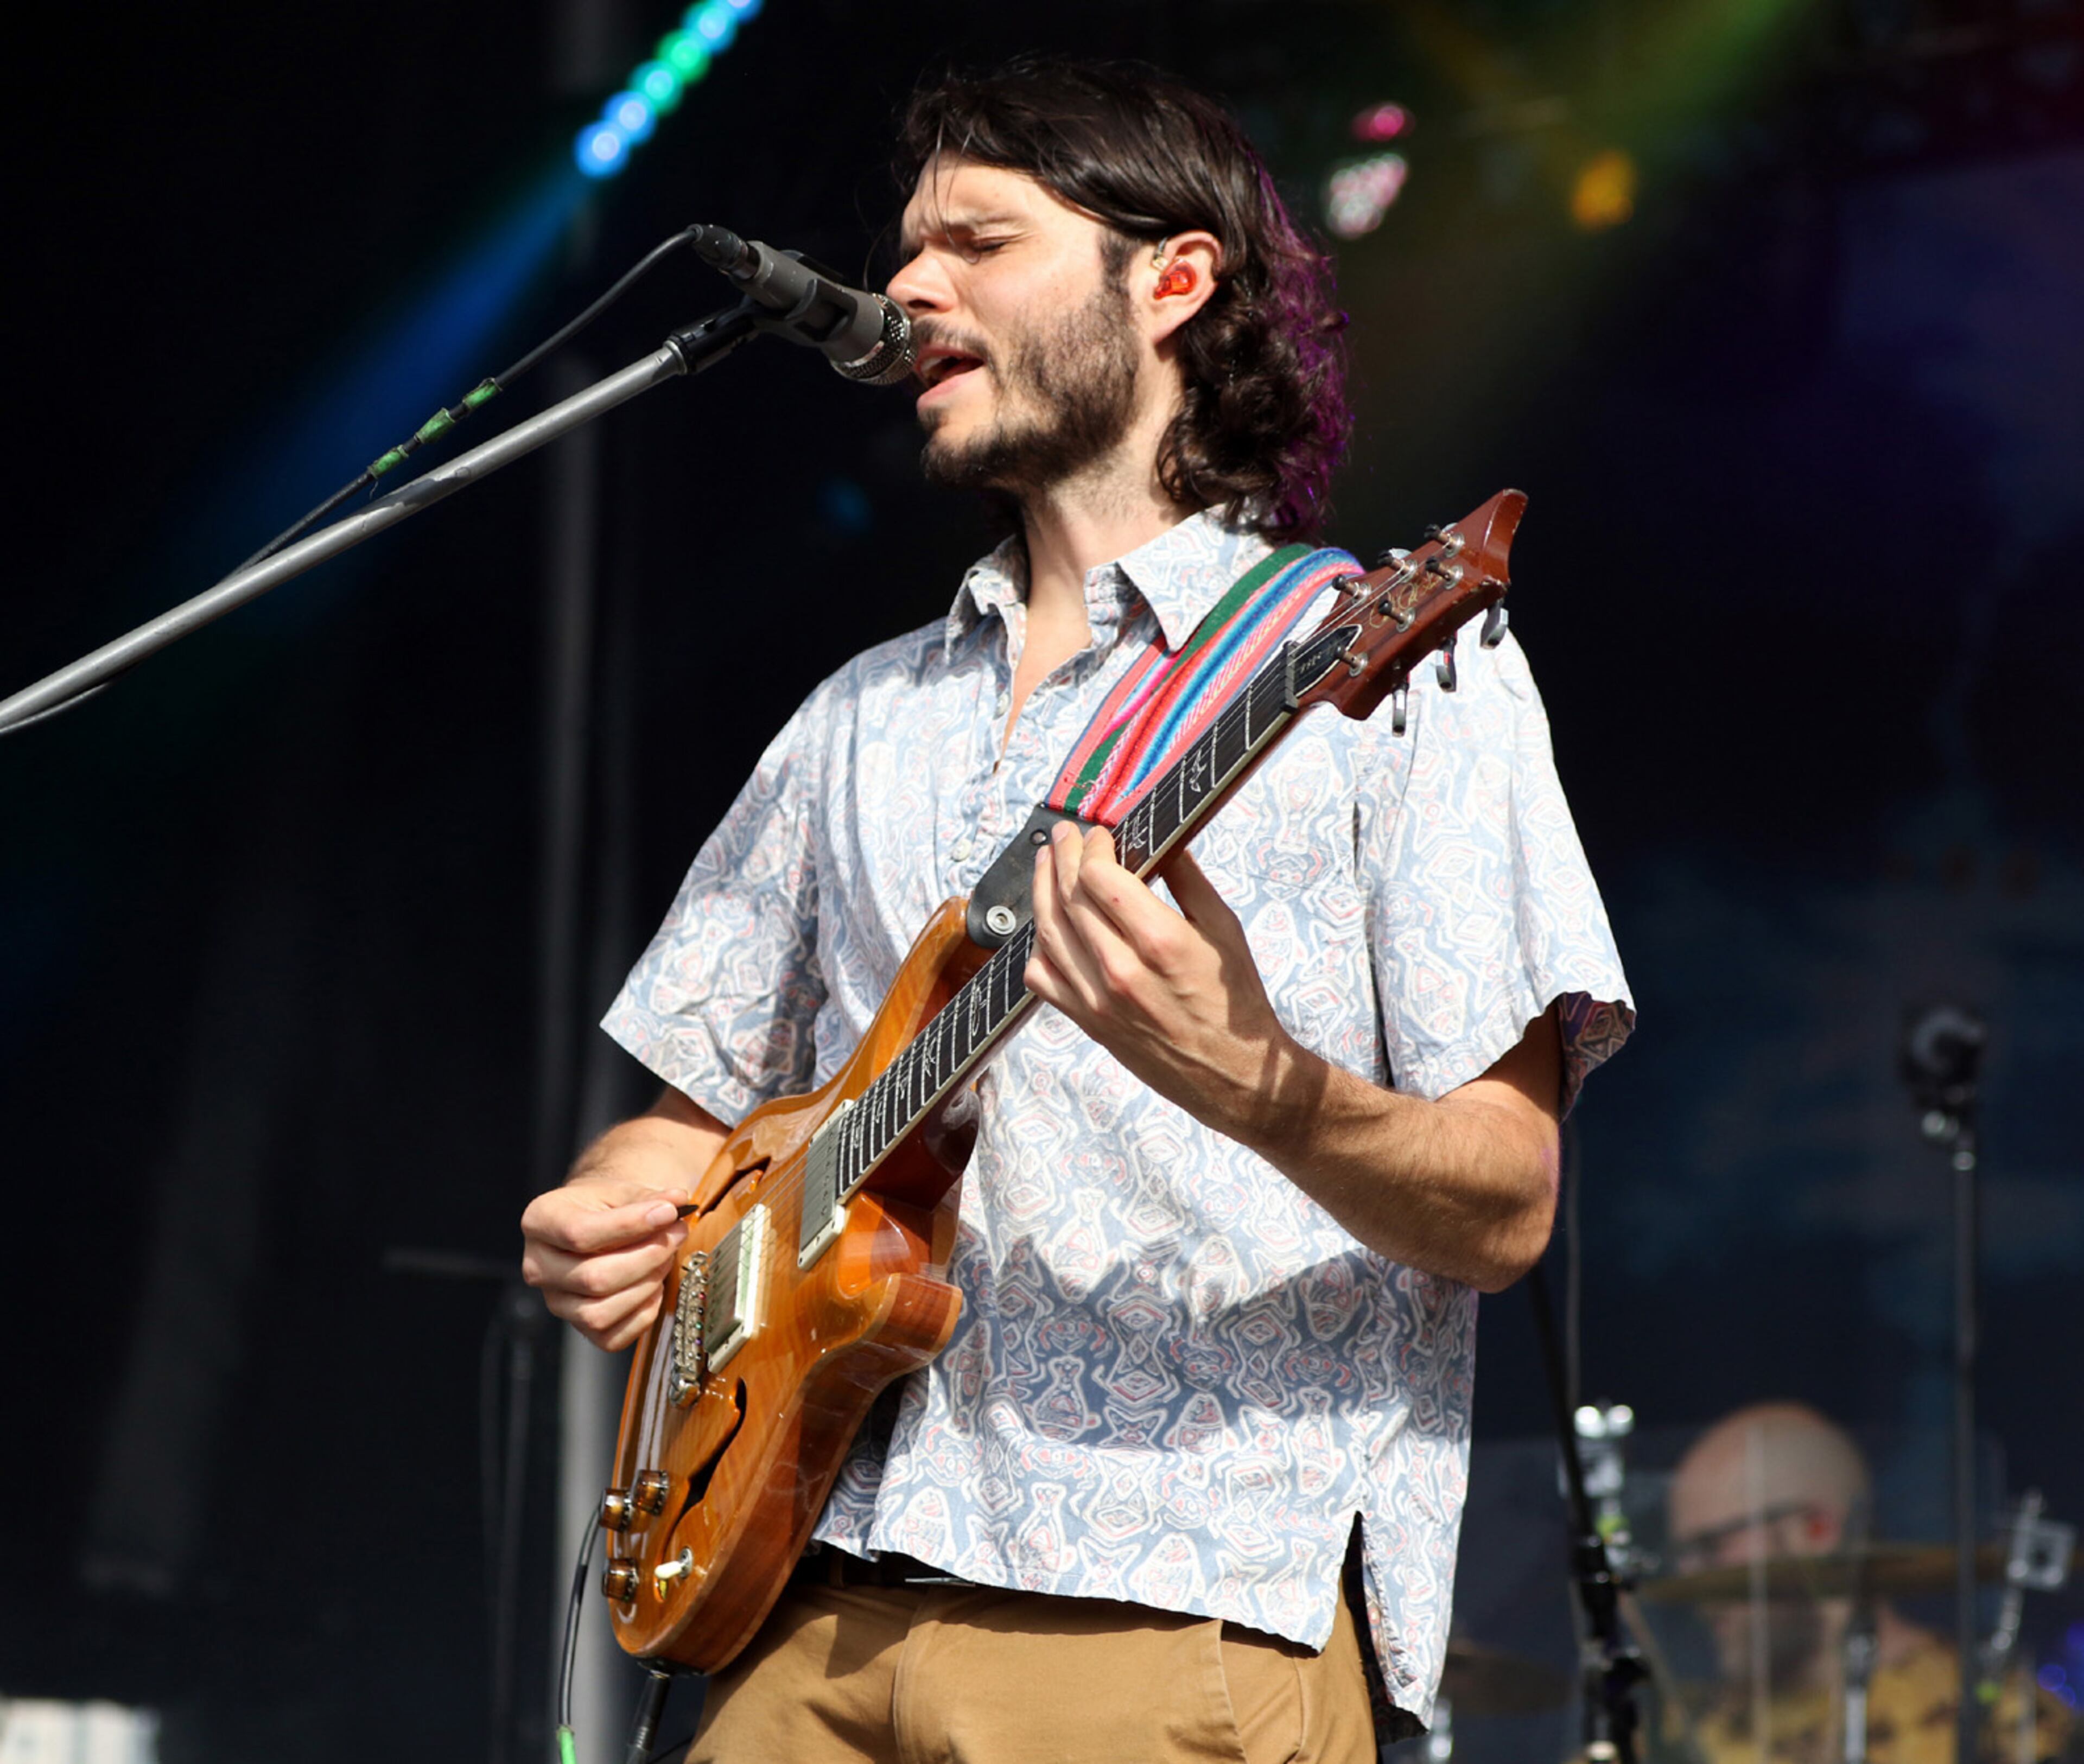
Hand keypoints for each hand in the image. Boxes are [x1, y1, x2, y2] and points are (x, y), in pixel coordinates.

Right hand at [520, 1171, 689, 1351]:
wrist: (597, 1225)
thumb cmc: (607, 1207)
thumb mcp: (622, 1191)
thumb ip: (648, 1197)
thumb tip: (678, 1200)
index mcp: (540, 1221)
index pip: (580, 1233)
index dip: (630, 1225)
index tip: (669, 1212)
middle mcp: (538, 1266)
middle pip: (593, 1278)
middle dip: (647, 1257)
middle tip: (676, 1235)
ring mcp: (556, 1301)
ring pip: (599, 1313)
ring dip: (645, 1287)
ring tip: (665, 1259)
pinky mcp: (578, 1327)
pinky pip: (611, 1337)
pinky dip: (642, 1314)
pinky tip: (655, 1287)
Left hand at [1023, 821, 1300, 1148]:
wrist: (1232, 1075)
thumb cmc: (1234, 1004)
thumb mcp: (1225, 929)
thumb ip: (1188, 880)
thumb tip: (1162, 839)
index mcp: (1160, 942)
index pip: (1100, 878)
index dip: (1092, 847)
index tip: (1098, 832)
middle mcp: (1122, 970)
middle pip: (1069, 897)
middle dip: (1062, 856)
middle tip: (1064, 836)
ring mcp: (1098, 999)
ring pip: (1048, 931)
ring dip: (1042, 891)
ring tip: (1046, 866)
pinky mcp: (1087, 1021)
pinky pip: (1042, 977)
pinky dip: (1038, 945)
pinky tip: (1048, 926)